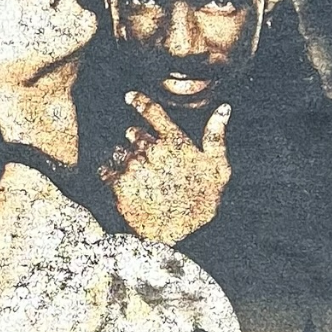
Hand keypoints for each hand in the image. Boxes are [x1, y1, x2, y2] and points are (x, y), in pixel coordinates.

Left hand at [102, 90, 230, 245]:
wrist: (183, 235)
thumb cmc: (204, 202)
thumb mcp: (218, 168)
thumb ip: (216, 135)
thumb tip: (224, 108)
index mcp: (175, 142)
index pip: (153, 112)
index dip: (139, 100)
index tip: (129, 96)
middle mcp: (152, 151)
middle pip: (133, 133)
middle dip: (135, 141)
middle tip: (146, 160)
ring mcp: (134, 167)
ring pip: (119, 151)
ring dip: (124, 159)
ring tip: (137, 177)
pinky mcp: (119, 184)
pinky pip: (107, 170)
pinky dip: (110, 174)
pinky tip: (123, 184)